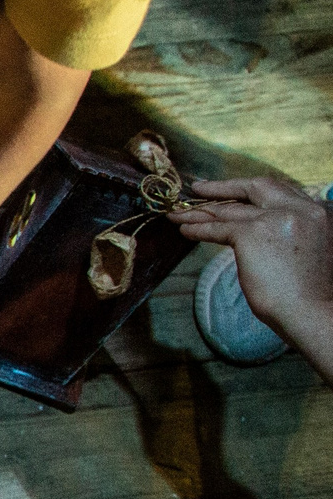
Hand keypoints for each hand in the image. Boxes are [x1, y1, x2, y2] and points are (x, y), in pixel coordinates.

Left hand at [175, 176, 332, 337]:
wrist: (312, 312)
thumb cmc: (312, 294)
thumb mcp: (312, 250)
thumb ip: (293, 234)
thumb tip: (268, 236)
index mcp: (318, 212)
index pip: (280, 191)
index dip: (253, 189)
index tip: (235, 189)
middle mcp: (299, 209)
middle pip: (255, 188)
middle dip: (224, 186)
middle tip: (199, 188)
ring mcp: (275, 219)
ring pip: (230, 210)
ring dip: (200, 211)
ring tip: (179, 213)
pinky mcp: (251, 234)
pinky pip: (217, 229)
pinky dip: (198, 229)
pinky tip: (185, 230)